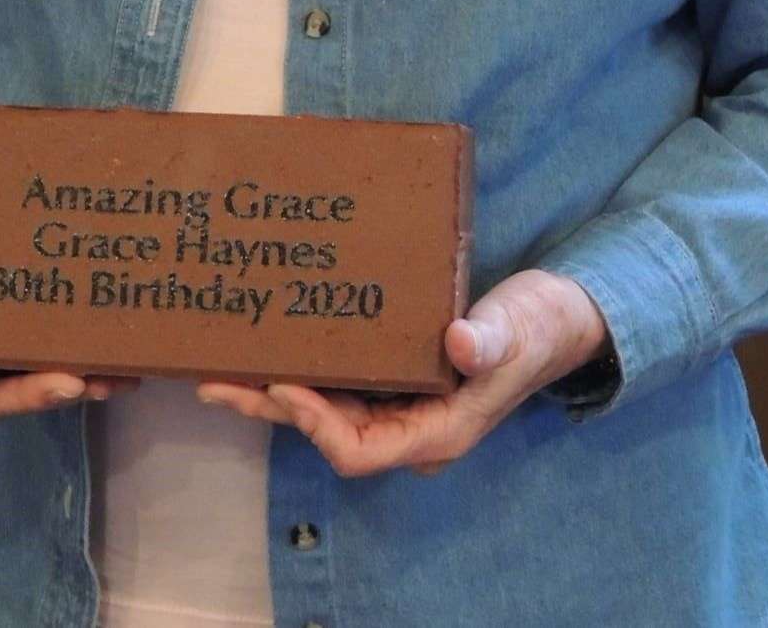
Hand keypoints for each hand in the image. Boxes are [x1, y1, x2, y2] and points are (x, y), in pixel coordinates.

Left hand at [197, 268, 607, 477]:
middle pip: (327, 432)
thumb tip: (461, 344)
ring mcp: (399, 404)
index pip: (360, 450)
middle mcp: (410, 425)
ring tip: (219, 366)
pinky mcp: (394, 377)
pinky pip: (338, 381)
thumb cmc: (537, 325)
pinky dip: (303, 365)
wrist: (552, 316)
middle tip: (215, 379)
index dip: (315, 425)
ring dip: (274, 389)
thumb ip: (491, 342)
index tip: (282, 385)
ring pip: (325, 407)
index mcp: (437, 430)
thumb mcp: (519, 331)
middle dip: (271, 407)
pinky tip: (269, 341)